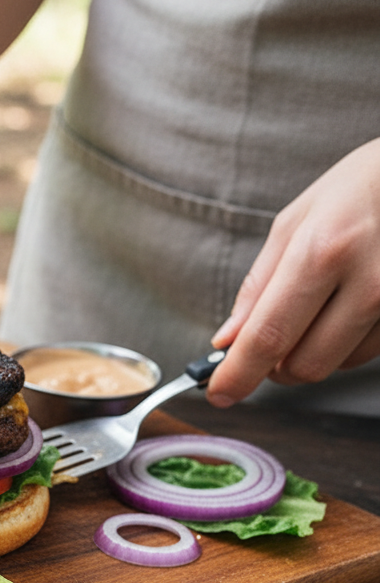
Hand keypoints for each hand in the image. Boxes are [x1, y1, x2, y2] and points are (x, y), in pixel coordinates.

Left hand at [208, 137, 379, 405]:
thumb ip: (257, 286)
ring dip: (308, 353)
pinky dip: (342, 345)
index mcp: (323, 252)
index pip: (269, 335)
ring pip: (336, 365)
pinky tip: (343, 309)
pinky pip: (366, 353)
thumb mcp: (295, 223)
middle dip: (272, 367)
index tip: (218, 393)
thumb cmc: (356, 189)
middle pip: (304, 364)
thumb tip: (227, 341)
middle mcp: (368, 282)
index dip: (238, 374)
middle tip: (262, 346)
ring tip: (312, 309)